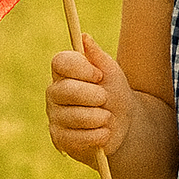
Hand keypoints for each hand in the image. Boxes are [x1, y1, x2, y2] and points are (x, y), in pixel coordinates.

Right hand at [46, 35, 132, 162]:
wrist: (124, 125)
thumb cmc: (114, 93)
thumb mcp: (112, 73)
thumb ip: (98, 56)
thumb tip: (84, 38)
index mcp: (63, 73)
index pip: (60, 62)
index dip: (81, 68)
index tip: (99, 75)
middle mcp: (53, 93)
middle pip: (67, 90)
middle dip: (95, 96)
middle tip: (105, 98)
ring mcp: (54, 117)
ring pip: (75, 116)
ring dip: (100, 117)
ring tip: (106, 117)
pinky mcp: (59, 140)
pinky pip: (78, 138)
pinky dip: (98, 135)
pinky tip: (103, 133)